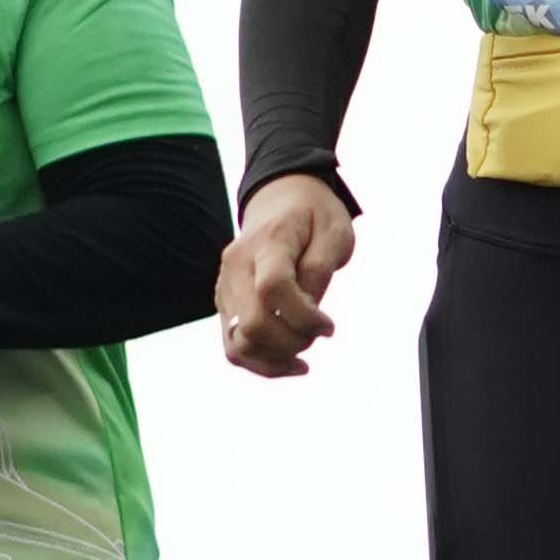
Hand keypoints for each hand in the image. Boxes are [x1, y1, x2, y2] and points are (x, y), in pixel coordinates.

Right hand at [221, 174, 356, 379]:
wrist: (278, 198)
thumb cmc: (313, 215)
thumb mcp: (334, 232)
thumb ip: (320, 270)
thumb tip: (308, 313)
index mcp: (268, 242)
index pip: (273, 289)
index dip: (304, 317)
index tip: (329, 325)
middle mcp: (237, 266)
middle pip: (253, 324)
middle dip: (293, 342)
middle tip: (319, 334)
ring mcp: (226, 286)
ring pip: (237, 344)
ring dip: (275, 359)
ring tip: (304, 351)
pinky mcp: (225, 303)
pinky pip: (234, 345)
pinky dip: (261, 361)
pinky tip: (290, 361)